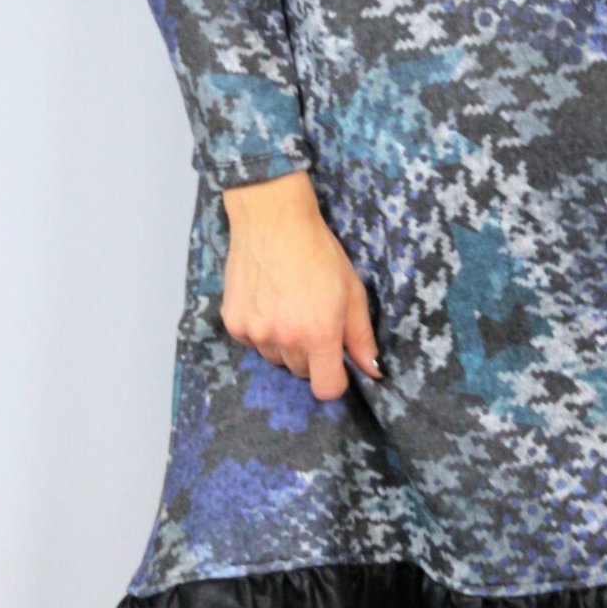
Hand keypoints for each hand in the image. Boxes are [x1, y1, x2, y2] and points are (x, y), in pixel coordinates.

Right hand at [219, 169, 381, 400]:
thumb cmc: (318, 251)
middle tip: (311, 318)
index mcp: (319, 333)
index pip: (326, 389)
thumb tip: (373, 370)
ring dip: (284, 343)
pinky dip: (260, 329)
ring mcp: (255, 331)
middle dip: (310, 354)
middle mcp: (285, 338)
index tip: (335, 363)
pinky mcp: (233, 322)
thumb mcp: (351, 291)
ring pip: (275, 358)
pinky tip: (267, 299)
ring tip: (288, 305)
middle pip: (301, 372)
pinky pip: (252, 342)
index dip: (335, 379)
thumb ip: (361, 336)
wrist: (273, 219)